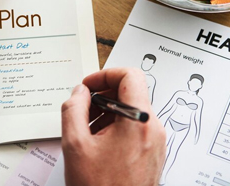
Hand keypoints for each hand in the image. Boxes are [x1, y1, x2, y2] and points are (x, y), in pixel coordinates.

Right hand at [61, 68, 165, 185]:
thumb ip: (73, 109)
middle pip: (131, 92)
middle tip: (82, 109)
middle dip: (103, 96)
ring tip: (87, 131)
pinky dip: (117, 127)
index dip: (105, 74)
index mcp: (139, 121)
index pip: (130, 75)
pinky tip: (98, 144)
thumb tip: (79, 92)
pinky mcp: (154, 154)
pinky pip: (136, 128)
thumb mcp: (75, 145)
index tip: (88, 86)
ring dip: (108, 113)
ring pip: (132, 111)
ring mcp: (157, 142)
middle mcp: (153, 129)